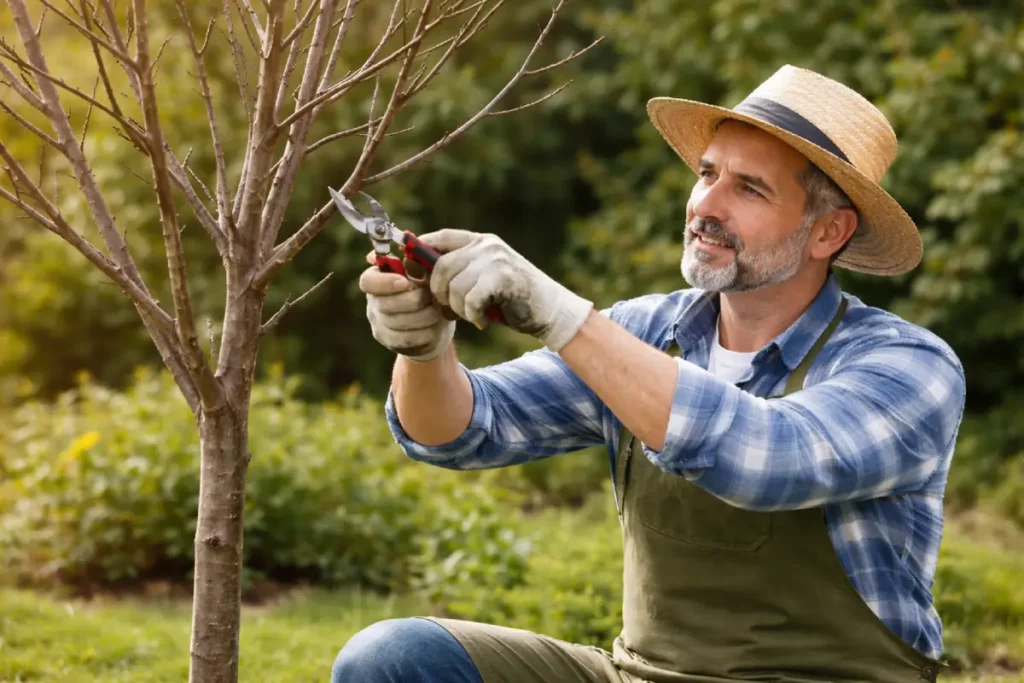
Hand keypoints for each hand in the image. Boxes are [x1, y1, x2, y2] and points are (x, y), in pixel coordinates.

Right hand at [358, 252, 454, 362]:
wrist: (438, 324)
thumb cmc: (432, 291)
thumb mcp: (428, 272)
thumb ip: (418, 258)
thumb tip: (407, 242)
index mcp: (378, 280)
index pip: (368, 281)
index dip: (385, 282)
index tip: (406, 281)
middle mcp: (374, 302)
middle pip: (386, 304)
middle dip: (415, 300)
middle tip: (431, 297)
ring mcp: (380, 324)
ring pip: (399, 322)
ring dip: (425, 316)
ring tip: (437, 311)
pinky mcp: (390, 342)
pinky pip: (408, 339)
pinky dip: (426, 332)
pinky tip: (434, 327)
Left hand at [419, 229, 593, 350]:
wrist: (549, 310)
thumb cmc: (511, 298)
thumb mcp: (482, 278)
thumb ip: (458, 271)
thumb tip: (415, 271)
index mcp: (479, 241)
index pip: (440, 238)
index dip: (418, 250)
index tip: (406, 267)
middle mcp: (486, 246)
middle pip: (441, 267)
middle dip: (438, 294)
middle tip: (450, 310)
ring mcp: (496, 260)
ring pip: (454, 287)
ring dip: (458, 309)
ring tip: (471, 315)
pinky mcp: (503, 278)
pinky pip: (470, 300)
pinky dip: (472, 316)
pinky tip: (482, 321)